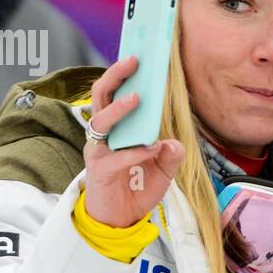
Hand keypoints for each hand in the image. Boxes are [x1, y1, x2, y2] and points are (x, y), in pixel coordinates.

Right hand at [82, 56, 184, 227]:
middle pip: (102, 95)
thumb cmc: (137, 188)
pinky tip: (152, 148)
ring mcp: (98, 151)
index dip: (124, 73)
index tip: (140, 52)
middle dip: (116, 75)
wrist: (120, 220)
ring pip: (102, 121)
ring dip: (120, 108)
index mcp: (117, 127)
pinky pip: (116, 156)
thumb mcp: (163, 170)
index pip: (117, 93)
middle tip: (135, 61)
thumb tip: (174, 142)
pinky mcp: (99, 171)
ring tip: (137, 98)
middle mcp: (104, 134)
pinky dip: (135, 151)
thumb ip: (171, 155)